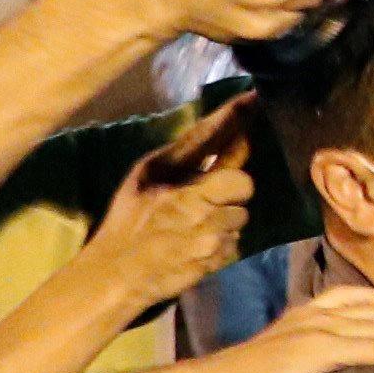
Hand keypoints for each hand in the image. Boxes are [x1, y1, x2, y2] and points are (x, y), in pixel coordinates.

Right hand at [86, 113, 254, 313]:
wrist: (116, 274)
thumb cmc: (129, 219)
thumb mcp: (146, 175)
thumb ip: (187, 153)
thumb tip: (224, 127)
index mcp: (179, 182)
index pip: (221, 149)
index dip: (239, 123)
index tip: (257, 98)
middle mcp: (199, 208)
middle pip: (244, 184)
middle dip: (231, 190)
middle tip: (209, 196)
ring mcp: (210, 237)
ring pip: (241, 215)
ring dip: (226, 218)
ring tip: (195, 224)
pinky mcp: (215, 260)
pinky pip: (235, 242)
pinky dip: (221, 242)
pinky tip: (196, 244)